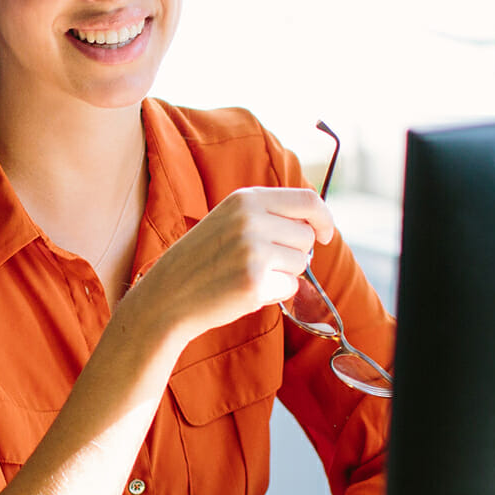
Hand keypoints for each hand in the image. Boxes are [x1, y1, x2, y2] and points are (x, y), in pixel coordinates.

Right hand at [135, 187, 334, 341]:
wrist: (168, 294)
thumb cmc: (204, 259)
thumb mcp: (229, 220)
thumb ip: (267, 214)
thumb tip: (315, 224)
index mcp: (246, 199)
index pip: (307, 200)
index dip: (324, 218)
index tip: (326, 234)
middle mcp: (251, 219)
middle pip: (307, 236)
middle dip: (294, 252)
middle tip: (262, 262)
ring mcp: (253, 250)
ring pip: (301, 263)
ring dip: (284, 274)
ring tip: (250, 274)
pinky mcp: (255, 282)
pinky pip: (289, 288)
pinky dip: (275, 294)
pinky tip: (246, 291)